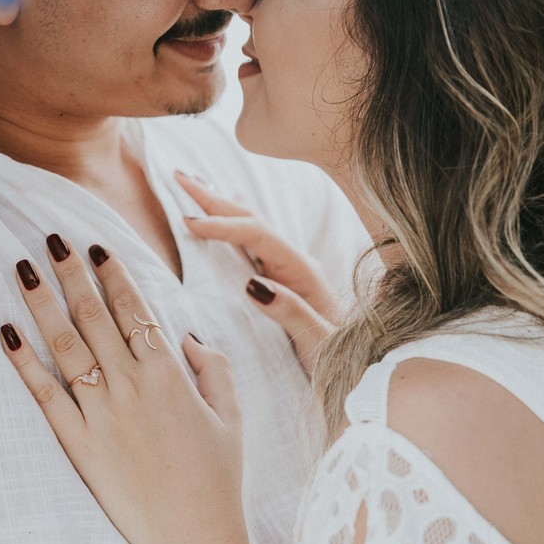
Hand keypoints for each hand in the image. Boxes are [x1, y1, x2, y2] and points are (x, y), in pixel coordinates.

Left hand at [0, 238, 261, 543]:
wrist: (193, 535)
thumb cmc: (217, 477)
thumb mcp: (232, 414)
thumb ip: (213, 367)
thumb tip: (187, 336)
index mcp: (171, 374)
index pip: (136, 310)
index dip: (113, 275)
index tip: (94, 247)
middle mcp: (133, 385)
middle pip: (95, 316)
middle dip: (72, 274)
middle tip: (51, 238)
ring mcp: (102, 414)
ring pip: (66, 345)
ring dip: (43, 303)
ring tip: (23, 268)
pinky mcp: (79, 444)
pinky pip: (45, 395)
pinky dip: (24, 362)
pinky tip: (6, 332)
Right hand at [176, 171, 336, 374]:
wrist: (364, 366)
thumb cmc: (344, 359)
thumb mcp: (320, 342)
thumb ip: (291, 312)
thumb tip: (254, 284)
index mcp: (303, 271)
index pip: (258, 235)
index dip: (223, 226)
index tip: (189, 222)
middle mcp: (295, 262)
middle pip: (252, 219)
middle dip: (214, 197)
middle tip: (179, 176)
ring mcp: (289, 268)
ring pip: (250, 225)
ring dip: (220, 203)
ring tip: (193, 182)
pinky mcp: (282, 278)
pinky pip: (253, 241)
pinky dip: (233, 220)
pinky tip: (228, 207)